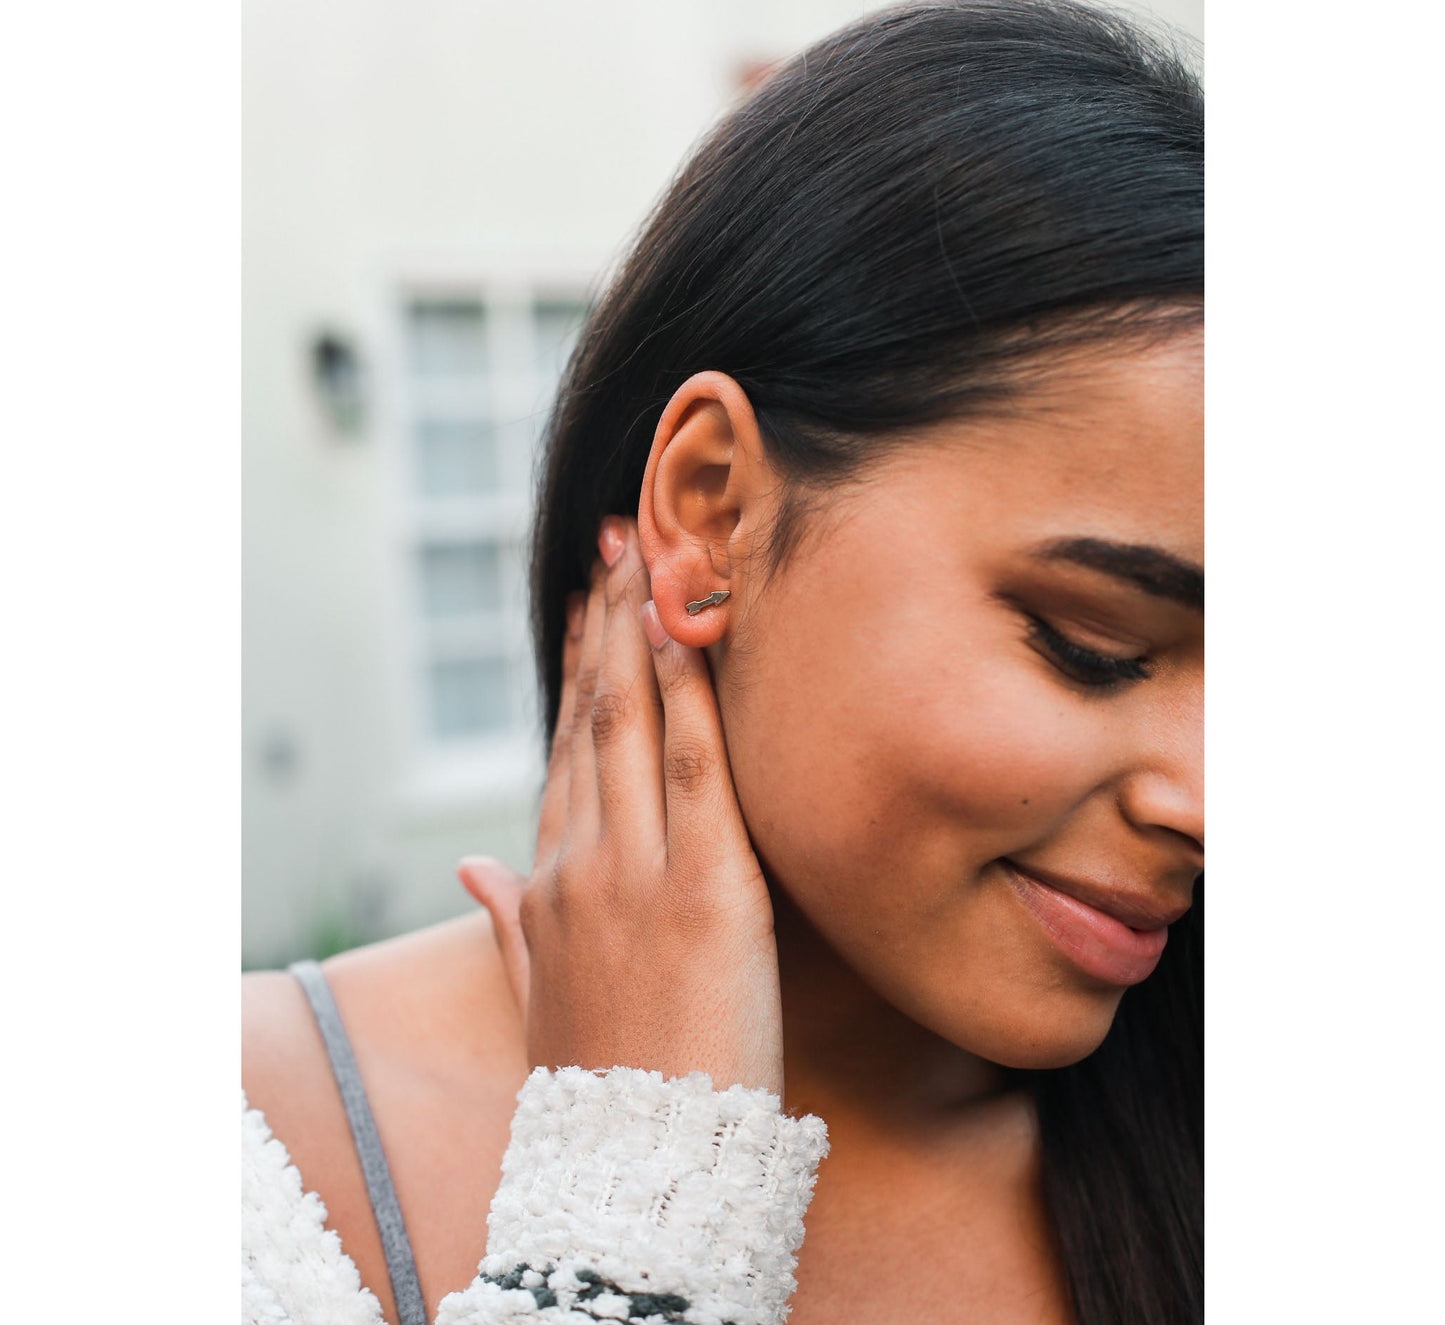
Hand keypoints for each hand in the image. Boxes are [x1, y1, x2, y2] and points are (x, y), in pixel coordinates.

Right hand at [459, 517, 783, 1096]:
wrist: (635, 1170)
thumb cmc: (598, 1080)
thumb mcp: (535, 993)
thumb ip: (502, 921)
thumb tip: (470, 870)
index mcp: (549, 879)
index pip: (563, 746)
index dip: (575, 668)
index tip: (587, 604)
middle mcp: (584, 858)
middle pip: (593, 713)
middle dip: (606, 619)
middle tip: (619, 538)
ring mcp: (640, 869)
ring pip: (634, 720)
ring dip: (642, 628)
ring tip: (653, 550)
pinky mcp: (709, 889)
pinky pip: (696, 768)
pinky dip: (691, 691)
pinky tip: (692, 627)